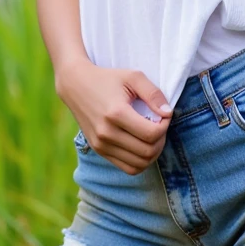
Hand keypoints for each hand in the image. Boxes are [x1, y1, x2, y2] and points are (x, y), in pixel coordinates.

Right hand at [57, 60, 173, 175]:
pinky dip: (141, 161)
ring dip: (153, 153)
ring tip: (153, 136)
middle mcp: (107, 133)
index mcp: (116, 113)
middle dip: (161, 140)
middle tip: (160, 125)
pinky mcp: (99, 151)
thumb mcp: (133, 77)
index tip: (164, 114)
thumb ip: (153, 94)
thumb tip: (168, 113)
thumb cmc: (108, 78)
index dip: (165, 126)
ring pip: (139, 164)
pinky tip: (143, 145)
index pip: (151, 134)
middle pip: (147, 152)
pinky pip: (128, 168)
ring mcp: (101, 145)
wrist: (76, 85)